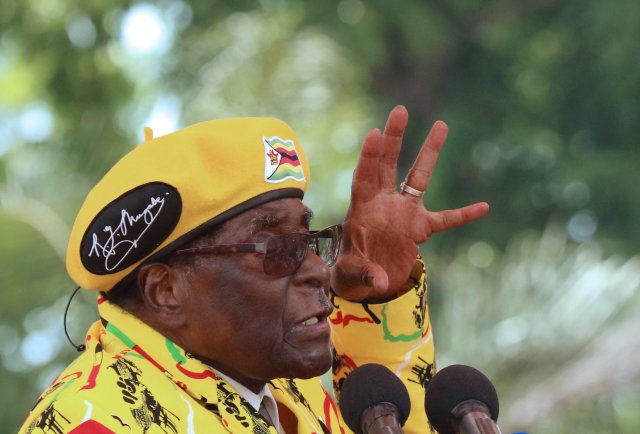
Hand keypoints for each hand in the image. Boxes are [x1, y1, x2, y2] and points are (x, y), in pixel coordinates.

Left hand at [330, 106, 488, 301]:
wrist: (367, 280)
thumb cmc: (351, 272)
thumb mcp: (350, 275)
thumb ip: (363, 275)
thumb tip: (379, 282)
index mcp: (361, 208)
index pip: (364, 178)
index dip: (369, 157)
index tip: (374, 134)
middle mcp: (383, 203)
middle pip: (388, 164)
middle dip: (394, 138)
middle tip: (399, 111)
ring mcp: (403, 212)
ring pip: (418, 177)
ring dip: (429, 153)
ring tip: (441, 125)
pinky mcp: (420, 228)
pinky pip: (445, 219)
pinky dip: (463, 215)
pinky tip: (483, 207)